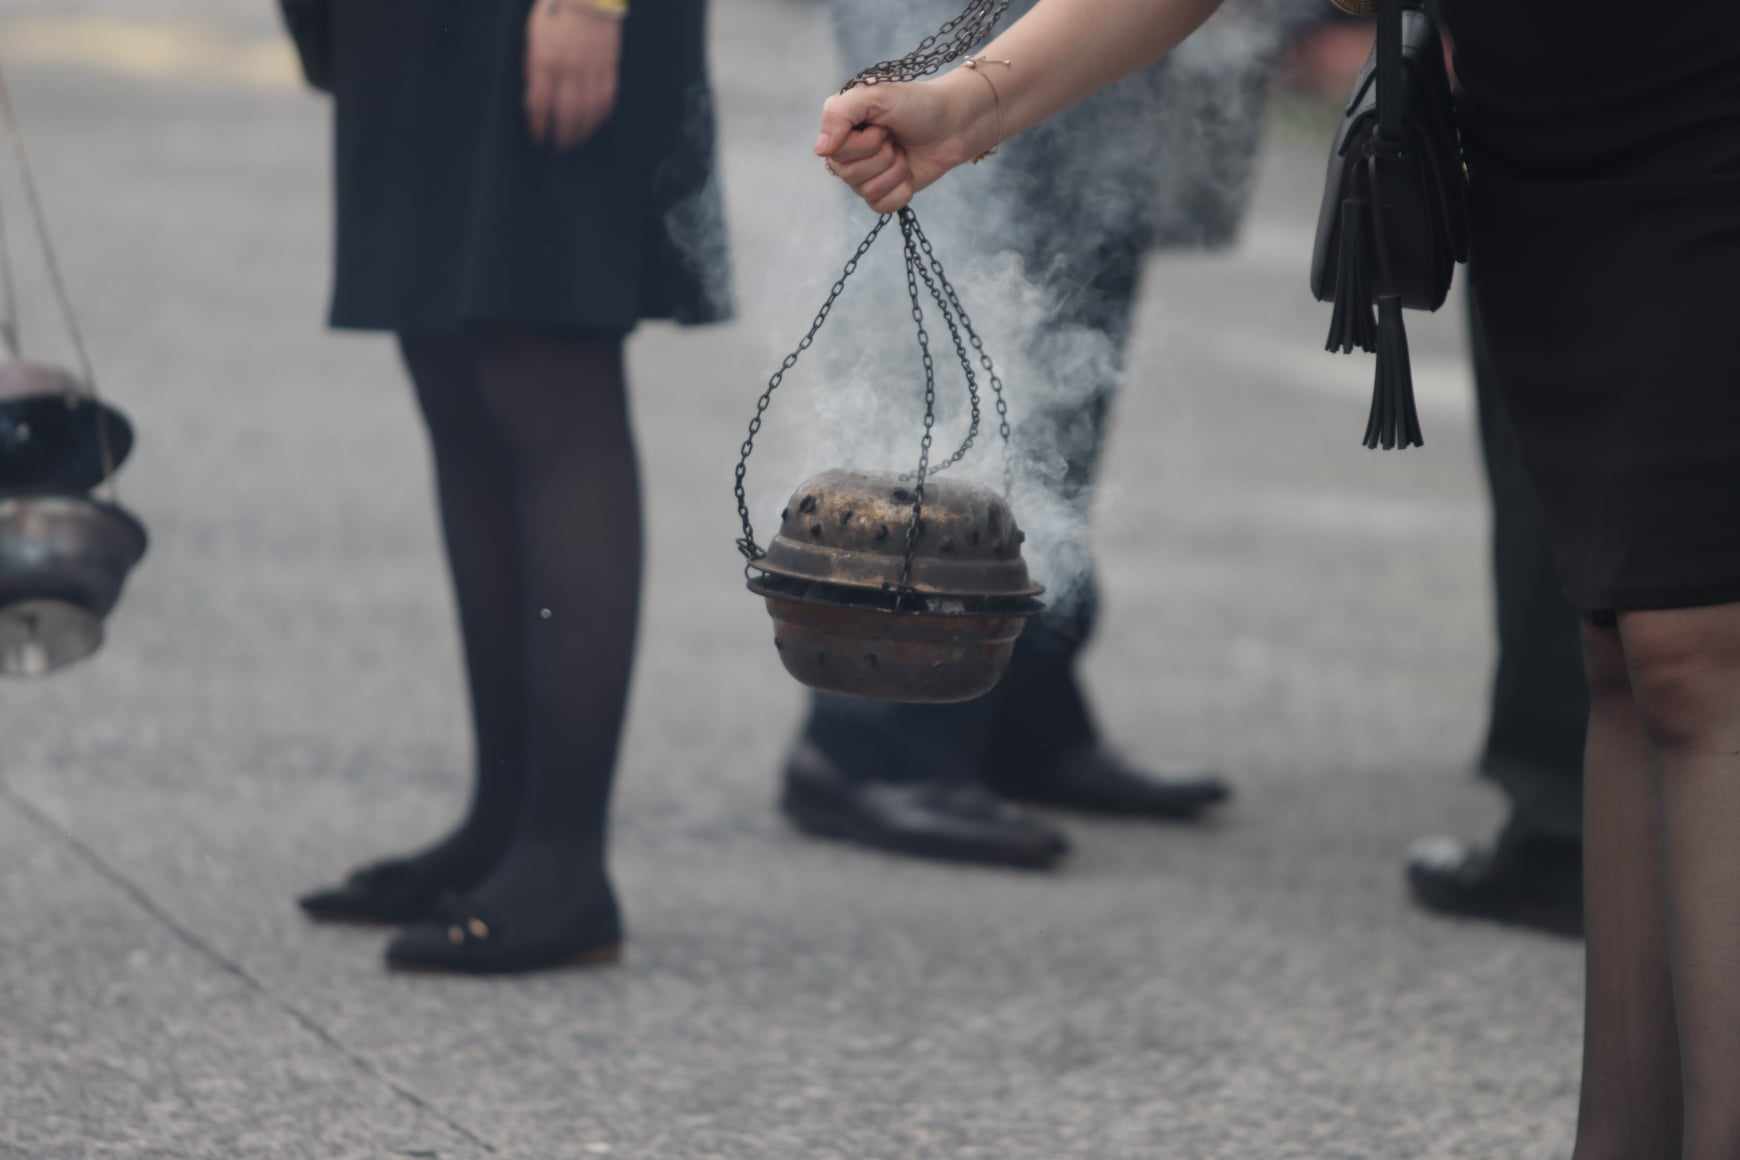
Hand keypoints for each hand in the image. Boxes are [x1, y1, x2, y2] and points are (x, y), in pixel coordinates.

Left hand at [525, 0, 621, 149]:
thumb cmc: (554, 11)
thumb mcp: (533, 36)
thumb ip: (533, 67)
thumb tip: (534, 96)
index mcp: (545, 61)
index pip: (539, 104)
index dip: (538, 126)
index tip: (538, 138)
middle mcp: (568, 69)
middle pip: (566, 114)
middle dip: (562, 136)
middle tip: (558, 149)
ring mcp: (591, 69)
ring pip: (588, 111)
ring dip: (582, 132)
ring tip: (576, 142)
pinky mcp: (609, 67)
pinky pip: (606, 99)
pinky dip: (600, 116)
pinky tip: (595, 124)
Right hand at [814, 74, 988, 213]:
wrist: (955, 123)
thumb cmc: (917, 104)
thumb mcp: (876, 95)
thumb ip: (839, 114)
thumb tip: (820, 150)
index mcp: (841, 127)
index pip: (833, 153)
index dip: (863, 143)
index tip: (882, 125)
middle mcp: (848, 153)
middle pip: (848, 175)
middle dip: (881, 156)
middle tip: (895, 138)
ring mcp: (866, 175)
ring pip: (866, 191)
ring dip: (894, 171)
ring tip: (904, 152)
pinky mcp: (885, 194)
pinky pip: (880, 207)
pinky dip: (900, 191)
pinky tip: (908, 173)